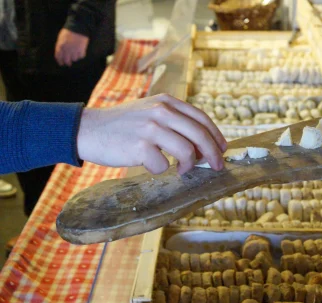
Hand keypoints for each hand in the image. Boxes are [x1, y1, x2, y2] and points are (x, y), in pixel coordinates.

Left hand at [55, 29, 89, 65]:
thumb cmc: (68, 31)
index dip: (60, 61)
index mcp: (60, 46)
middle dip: (68, 62)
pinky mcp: (82, 49)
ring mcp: (75, 50)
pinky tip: (80, 53)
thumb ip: (60, 46)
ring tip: (75, 56)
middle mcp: (67, 49)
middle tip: (69, 63)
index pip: (59, 56)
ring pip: (74, 59)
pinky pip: (81, 56)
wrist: (78, 26)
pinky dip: (80, 55)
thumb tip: (61, 53)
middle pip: (67, 60)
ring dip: (74, 58)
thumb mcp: (60, 38)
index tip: (61, 63)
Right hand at [76, 94, 227, 174]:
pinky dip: (161, 169)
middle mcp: (161, 111)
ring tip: (181, 170)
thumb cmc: (122, 125)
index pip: (201, 118)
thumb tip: (201, 144)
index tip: (222, 149)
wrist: (87, 129)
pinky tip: (152, 166)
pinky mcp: (140, 146)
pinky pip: (163, 165)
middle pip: (200, 135)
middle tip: (217, 166)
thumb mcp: (149, 111)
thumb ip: (173, 121)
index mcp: (166, 102)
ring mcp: (150, 128)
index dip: (216, 136)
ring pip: (187, 151)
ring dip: (188, 165)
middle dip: (213, 154)